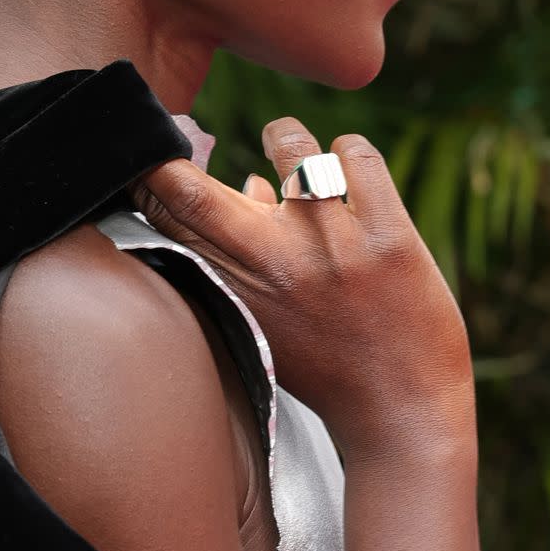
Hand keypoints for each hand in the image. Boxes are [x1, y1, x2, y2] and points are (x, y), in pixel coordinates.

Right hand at [128, 117, 474, 461]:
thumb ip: (245, 256)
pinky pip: (356, 154)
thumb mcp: (269, 318)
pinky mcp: (390, 238)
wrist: (403, 417)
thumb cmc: (329, 366)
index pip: (166, 219)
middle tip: (189, 133)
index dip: (146, 176)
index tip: (150, 153)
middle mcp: (273, 264)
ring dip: (285, 136)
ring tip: (288, 144)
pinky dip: (348, 151)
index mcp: (235, 288)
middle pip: (191, 189)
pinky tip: (347, 167)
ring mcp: (332, 247)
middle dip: (172, 151)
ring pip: (292, 145)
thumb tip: (249, 181)